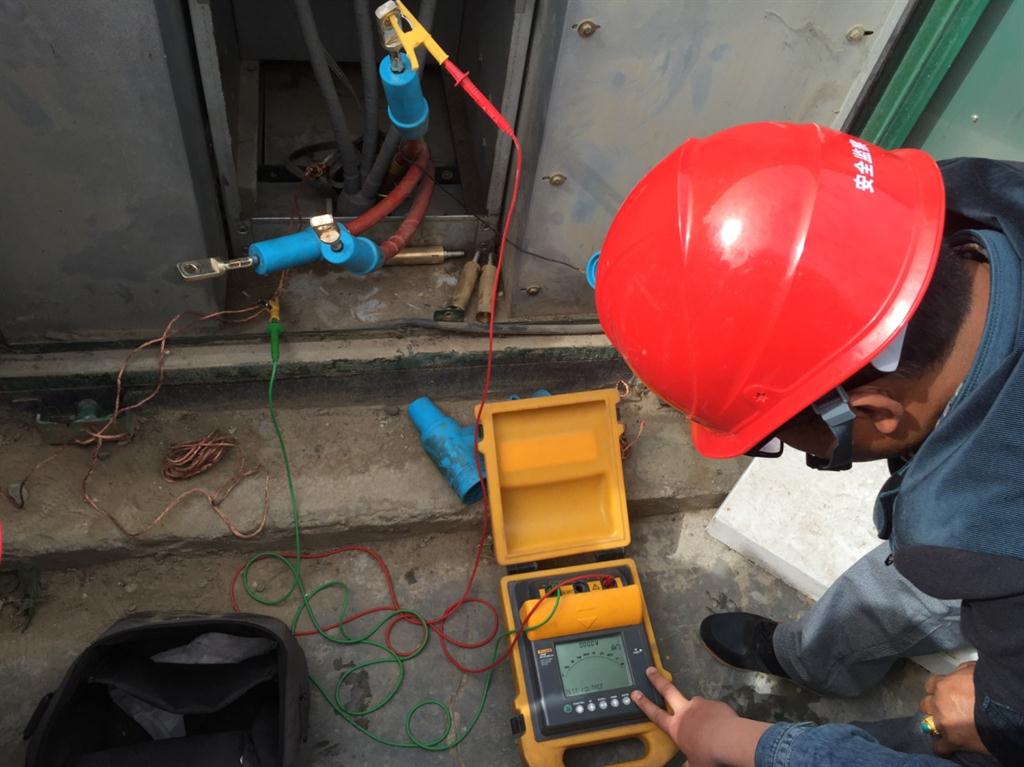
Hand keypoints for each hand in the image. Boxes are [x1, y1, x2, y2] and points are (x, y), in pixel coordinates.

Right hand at [631, 666, 769, 766]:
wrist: (729, 740)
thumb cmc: (708, 754)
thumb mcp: (695, 763)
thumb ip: (688, 762)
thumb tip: (685, 766)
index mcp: (676, 727)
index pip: (655, 714)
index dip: (644, 703)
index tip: (635, 693)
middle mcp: (686, 711)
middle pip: (668, 691)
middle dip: (657, 680)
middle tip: (650, 670)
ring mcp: (701, 705)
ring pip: (694, 702)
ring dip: (696, 708)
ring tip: (705, 720)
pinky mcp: (715, 704)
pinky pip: (712, 709)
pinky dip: (714, 714)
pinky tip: (720, 724)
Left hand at [919, 662, 988, 755]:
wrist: (1003, 707)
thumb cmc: (989, 685)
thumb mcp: (972, 669)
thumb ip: (960, 672)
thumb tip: (956, 674)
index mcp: (942, 686)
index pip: (929, 685)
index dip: (937, 689)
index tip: (944, 692)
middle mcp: (938, 704)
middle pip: (926, 705)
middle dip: (934, 706)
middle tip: (947, 709)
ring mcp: (943, 723)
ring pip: (929, 725)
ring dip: (937, 724)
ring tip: (948, 726)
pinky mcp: (952, 740)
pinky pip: (940, 747)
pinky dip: (943, 747)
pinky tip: (948, 745)